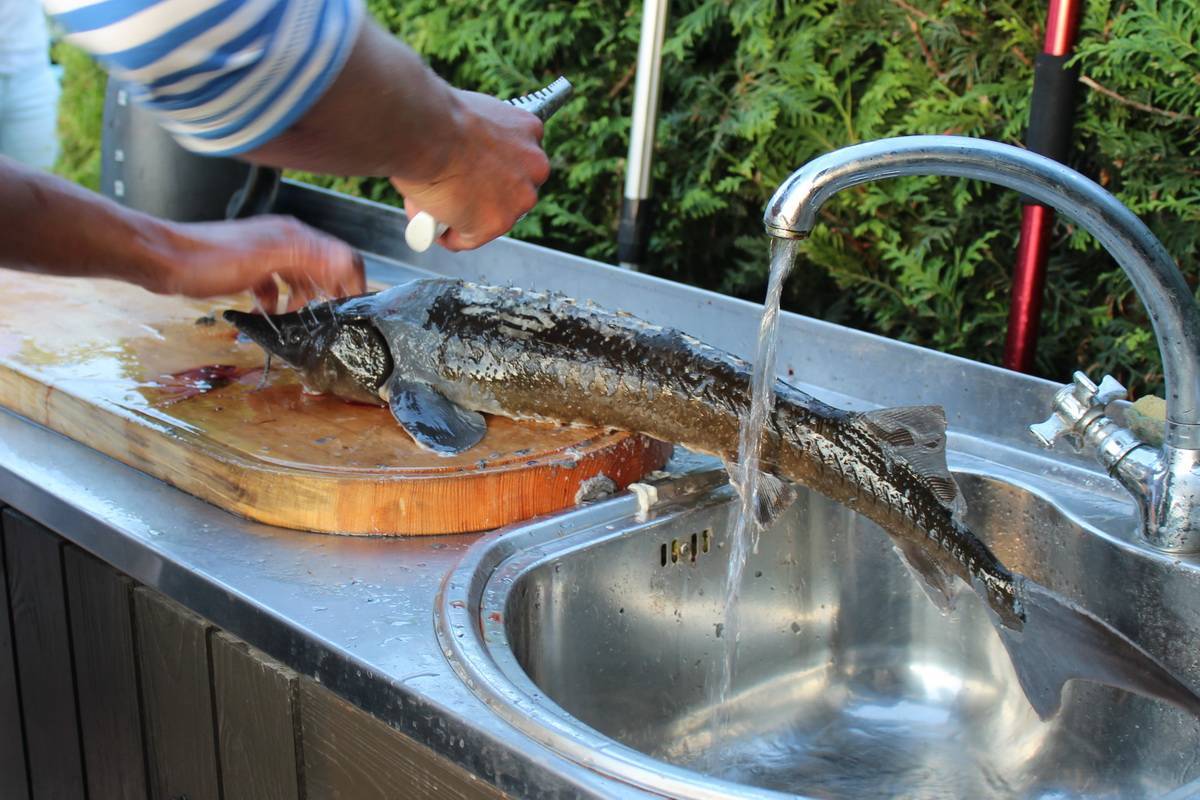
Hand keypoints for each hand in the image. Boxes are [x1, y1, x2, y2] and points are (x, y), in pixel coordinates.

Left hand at [154, 215, 365, 310]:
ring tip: (291, 321)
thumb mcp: (265, 260)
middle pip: (323, 269)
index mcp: (293, 237)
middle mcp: (284, 241)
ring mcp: (266, 254)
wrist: (162, 259)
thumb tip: (346, 265)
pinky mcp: (249, 268)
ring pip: (299, 280)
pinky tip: (264, 314)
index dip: (352, 282)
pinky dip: (274, 302)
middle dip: (326, 296)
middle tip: (324, 321)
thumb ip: (308, 260)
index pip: (341, 256)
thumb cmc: (207, 261)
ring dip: (299, 302)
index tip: (350, 310)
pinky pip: (275, 286)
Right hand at [390, 89, 550, 251]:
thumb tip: (461, 158)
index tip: (474, 173)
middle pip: (513, 192)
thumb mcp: (472, 115)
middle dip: (485, 195)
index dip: (493, 168)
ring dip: (467, 216)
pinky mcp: (497, 223)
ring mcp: (519, 198)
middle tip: (454, 193)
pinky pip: (470, 238)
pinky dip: (450, 234)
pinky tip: (432, 220)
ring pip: (493, 218)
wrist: (425, 129)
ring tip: (437, 205)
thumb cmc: (435, 116)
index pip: (518, 160)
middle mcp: (535, 166)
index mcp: (529, 129)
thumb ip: (479, 139)